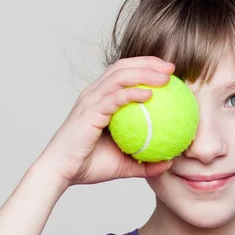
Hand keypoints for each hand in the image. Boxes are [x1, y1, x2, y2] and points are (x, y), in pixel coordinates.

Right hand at [36, 56, 174, 187]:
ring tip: (166, 77)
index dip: (146, 68)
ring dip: (145, 72)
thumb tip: (169, 163)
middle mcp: (94, 94)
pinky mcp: (89, 111)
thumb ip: (146, 164)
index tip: (170, 74)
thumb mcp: (124, 166)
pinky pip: (114, 98)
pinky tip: (149, 95)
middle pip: (123, 67)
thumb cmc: (89, 167)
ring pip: (120, 76)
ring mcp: (91, 101)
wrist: (62, 173)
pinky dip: (132, 93)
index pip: (124, 75)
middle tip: (171, 69)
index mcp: (100, 100)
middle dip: (149, 62)